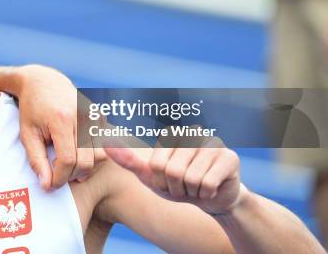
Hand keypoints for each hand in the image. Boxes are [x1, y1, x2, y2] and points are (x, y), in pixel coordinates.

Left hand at [15, 65, 105, 189]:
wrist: (43, 82)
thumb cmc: (32, 110)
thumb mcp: (27, 134)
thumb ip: (36, 161)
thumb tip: (47, 186)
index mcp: (61, 119)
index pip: (68, 160)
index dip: (60, 178)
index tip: (51, 184)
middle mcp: (82, 115)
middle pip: (86, 161)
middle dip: (72, 175)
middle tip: (58, 176)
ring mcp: (94, 114)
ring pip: (99, 156)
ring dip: (84, 168)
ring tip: (67, 165)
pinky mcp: (100, 115)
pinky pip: (103, 146)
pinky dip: (91, 155)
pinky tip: (76, 153)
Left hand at [105, 141, 247, 214]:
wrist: (212, 200)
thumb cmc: (178, 185)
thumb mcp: (150, 176)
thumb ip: (128, 159)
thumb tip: (104, 144)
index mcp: (171, 134)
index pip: (155, 165)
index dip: (160, 181)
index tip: (168, 180)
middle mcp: (192, 133)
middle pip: (172, 171)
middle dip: (175, 188)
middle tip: (184, 186)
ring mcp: (212, 142)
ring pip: (190, 179)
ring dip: (191, 192)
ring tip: (197, 187)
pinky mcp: (229, 157)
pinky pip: (207, 184)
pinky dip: (206, 194)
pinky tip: (212, 188)